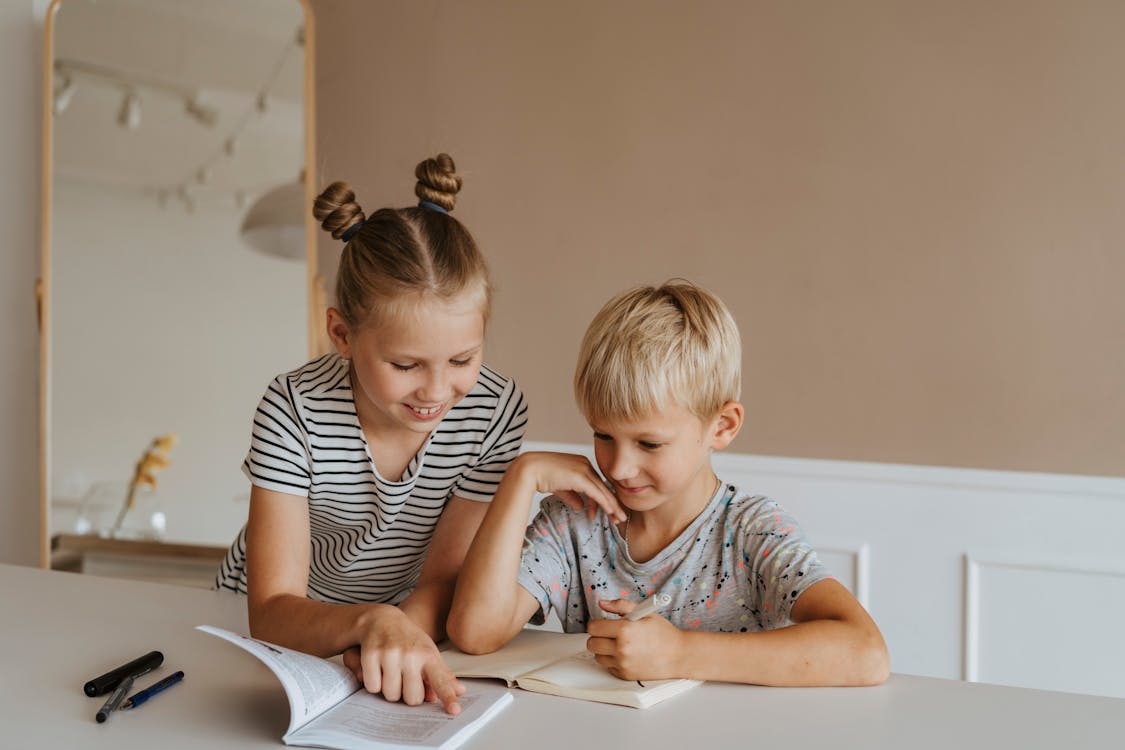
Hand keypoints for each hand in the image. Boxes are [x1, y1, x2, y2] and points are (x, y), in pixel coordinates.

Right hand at [351, 604, 466, 713]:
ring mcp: (390, 654)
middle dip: (408, 695)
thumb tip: (460, 691)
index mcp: (428, 655)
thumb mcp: (428, 652)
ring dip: (390, 690)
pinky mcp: (371, 654)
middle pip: (412, 698)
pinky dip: (373, 683)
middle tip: (405, 680)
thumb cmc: (408, 640)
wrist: (381, 618)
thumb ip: (443, 674)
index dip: (448, 697)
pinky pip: (372, 687)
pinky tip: (377, 668)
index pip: (441, 680)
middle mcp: (411, 655)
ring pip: (391, 695)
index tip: (455, 710)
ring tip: (391, 672)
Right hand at [513, 452, 625, 521]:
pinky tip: (611, 511)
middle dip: (612, 503)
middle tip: (619, 517)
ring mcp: (584, 469)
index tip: (607, 512)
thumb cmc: (541, 476)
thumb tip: (581, 507)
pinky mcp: (581, 476)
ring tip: (618, 519)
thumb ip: (572, 496)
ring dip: (612, 506)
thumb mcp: (560, 487)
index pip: (596, 483)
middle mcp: (585, 464)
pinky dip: (605, 503)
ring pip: (602, 490)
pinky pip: (597, 492)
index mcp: (581, 464)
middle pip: (603, 487)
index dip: (603, 499)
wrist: (529, 469)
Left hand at [585, 599, 684, 680]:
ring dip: (604, 650)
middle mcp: (621, 648)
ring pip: (598, 657)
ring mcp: (623, 664)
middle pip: (592, 643)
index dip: (597, 624)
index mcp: (624, 630)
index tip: (602, 624)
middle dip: (598, 637)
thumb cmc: (664, 634)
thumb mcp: (644, 612)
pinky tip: (626, 655)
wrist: (679, 655)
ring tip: (618, 645)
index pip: (593, 627)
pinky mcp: (625, 675)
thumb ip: (621, 606)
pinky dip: (613, 661)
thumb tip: (603, 603)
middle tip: (609, 634)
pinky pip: (608, 667)